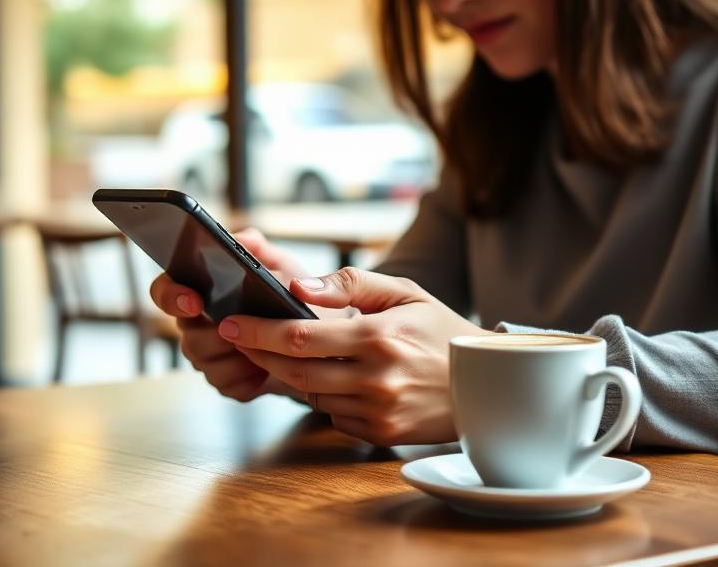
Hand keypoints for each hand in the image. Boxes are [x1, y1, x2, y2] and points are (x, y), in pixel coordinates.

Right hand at [149, 228, 304, 401]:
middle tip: (246, 326)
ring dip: (237, 354)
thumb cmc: (291, 298)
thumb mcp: (280, 266)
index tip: (195, 300)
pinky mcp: (226, 383)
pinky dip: (250, 376)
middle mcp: (195, 327)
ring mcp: (208, 358)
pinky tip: (266, 366)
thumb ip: (258, 248)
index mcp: (199, 293)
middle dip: (217, 333)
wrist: (315, 339)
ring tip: (264, 344)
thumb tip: (242, 238)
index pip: (164, 292)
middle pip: (187, 336)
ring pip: (205, 363)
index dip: (172, 296)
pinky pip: (227, 385)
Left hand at [217, 267, 489, 445]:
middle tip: (238, 338)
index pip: (299, 337)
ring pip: (309, 393)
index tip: (229, 323)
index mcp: (378, 337)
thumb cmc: (442, 331)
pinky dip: (322, 395)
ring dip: (288, 375)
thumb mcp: (406, 293)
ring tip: (279, 353)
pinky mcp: (379, 433)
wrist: (489, 385)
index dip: (257, 331)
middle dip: (259, 354)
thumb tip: (300, 288)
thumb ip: (351, 284)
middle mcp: (375, 378)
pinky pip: (333, 414)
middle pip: (293, 370)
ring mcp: (377, 410)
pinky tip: (331, 378)